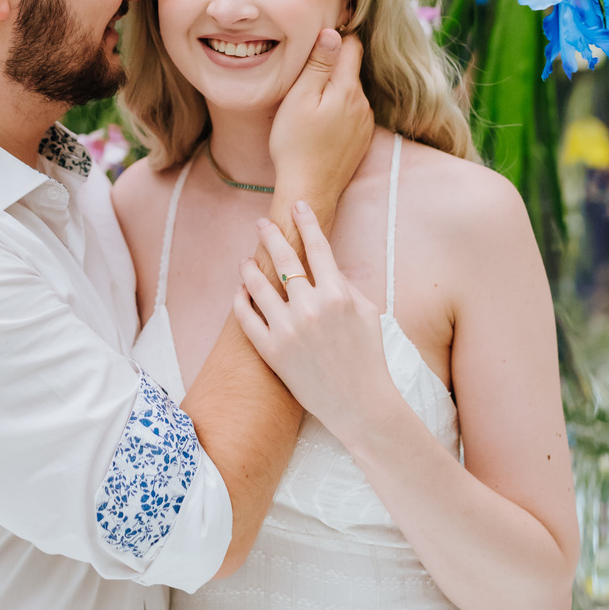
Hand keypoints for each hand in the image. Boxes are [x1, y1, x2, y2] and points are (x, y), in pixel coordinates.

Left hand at [234, 205, 394, 445]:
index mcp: (338, 294)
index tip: (297, 205)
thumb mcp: (368, 313)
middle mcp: (310, 307)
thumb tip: (325, 266)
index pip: (318, 247)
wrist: (360, 404)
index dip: (307, 222)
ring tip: (245, 261)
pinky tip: (240, 292)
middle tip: (262, 223)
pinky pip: (246, 318)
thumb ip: (346, 285)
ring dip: (248, 268)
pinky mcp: (271, 351)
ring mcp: (287, 329)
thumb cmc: (368, 356)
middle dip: (270, 235)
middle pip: (283, 259)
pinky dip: (240, 301)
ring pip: (257, 286)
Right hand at [267, 29, 372, 219]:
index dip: (335, 38)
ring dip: (333, 90)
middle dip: (331, 66)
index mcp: (348, 88)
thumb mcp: (300, 98)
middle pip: (351, 69)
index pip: (352, 45)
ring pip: (350, 92)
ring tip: (308, 103)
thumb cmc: (296, 144)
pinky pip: (351, 112)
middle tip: (303, 74)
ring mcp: (364, 123)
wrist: (309, 190)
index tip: (315, 42)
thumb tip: (333, 32)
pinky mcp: (361, 139)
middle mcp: (363, 103)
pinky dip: (337, 110)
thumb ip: (318, 64)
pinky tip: (319, 124)